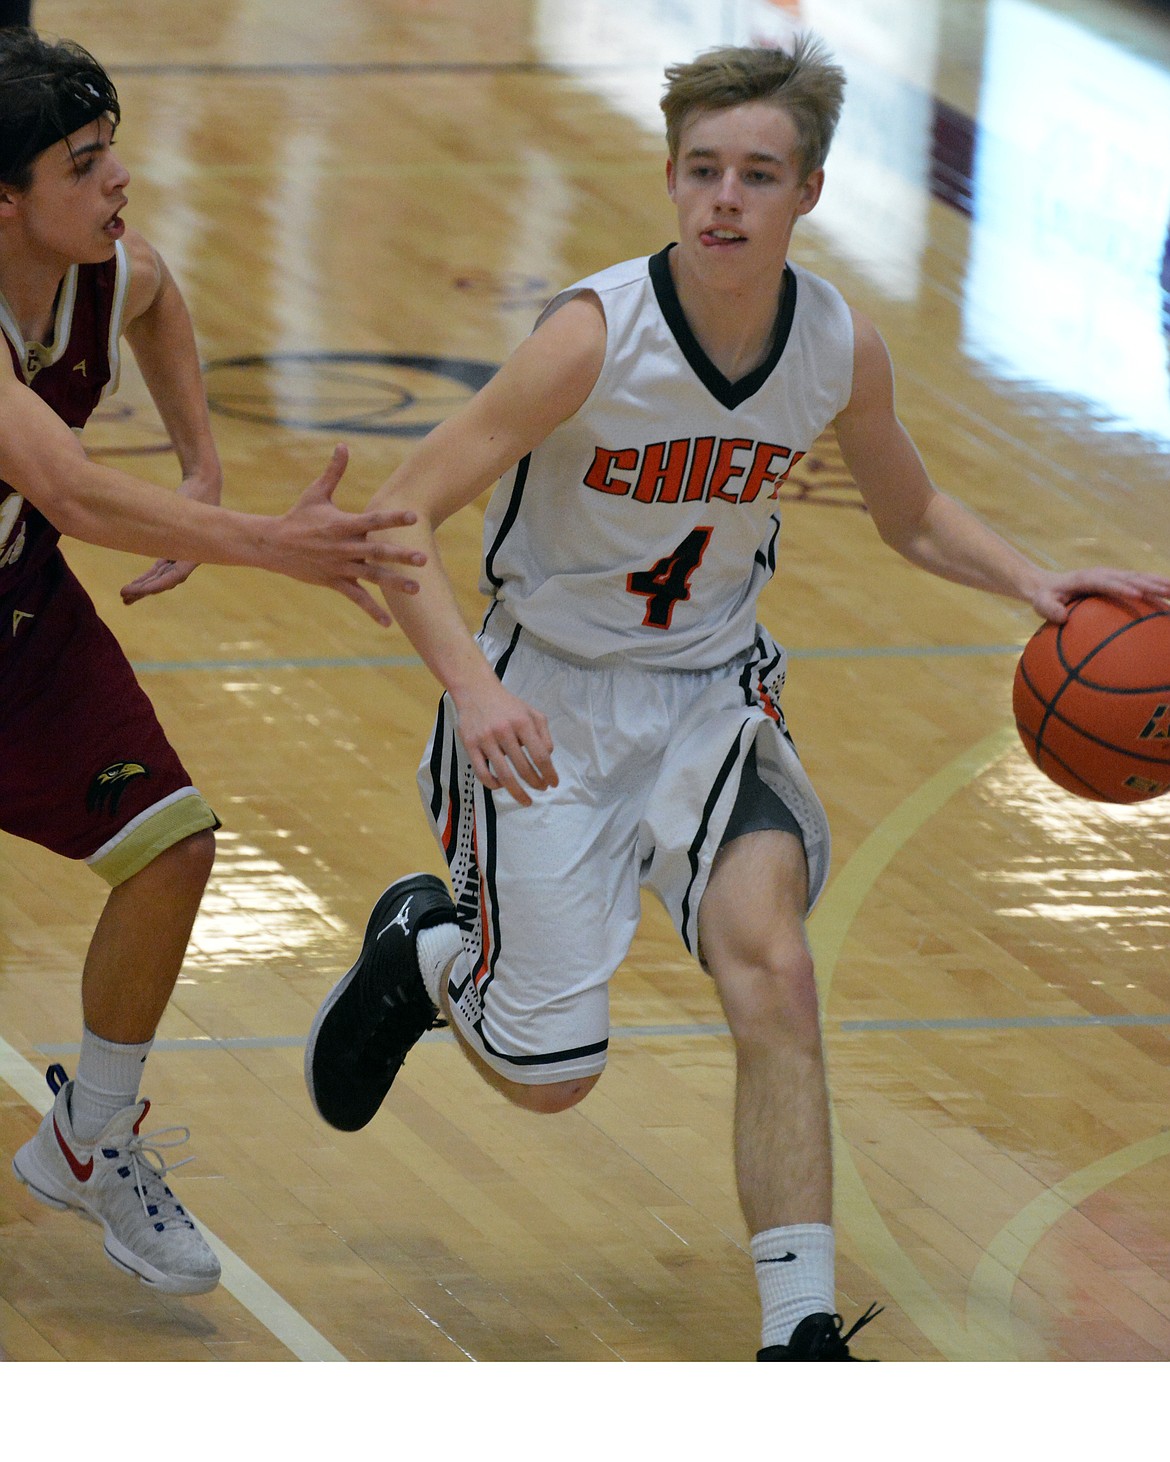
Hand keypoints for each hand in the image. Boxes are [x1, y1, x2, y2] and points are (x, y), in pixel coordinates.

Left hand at [120, 472, 218, 604]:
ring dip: (144, 586)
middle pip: (166, 580)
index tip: (139, 590)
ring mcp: (181, 553)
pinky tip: (135, 584)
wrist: (204, 484)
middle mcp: (190, 556)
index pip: (176, 576)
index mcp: (196, 551)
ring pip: (161, 576)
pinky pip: (159, 566)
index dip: (158, 585)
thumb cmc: (197, 493)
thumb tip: (159, 532)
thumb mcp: (184, 506)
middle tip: (124, 596)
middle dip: (145, 589)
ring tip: (124, 597)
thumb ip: (172, 519)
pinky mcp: (173, 547)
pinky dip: (148, 575)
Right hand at [269, 445, 426, 625]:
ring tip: (416, 589)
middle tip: (424, 558)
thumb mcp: (315, 493)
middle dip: (401, 555)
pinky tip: (388, 623)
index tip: (413, 515)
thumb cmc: (297, 516)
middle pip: (377, 551)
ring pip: (372, 577)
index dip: (393, 517)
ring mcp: (340, 567)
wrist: (272, 545)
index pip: (373, 520)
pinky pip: (356, 598)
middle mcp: (344, 547)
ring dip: (395, 584)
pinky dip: (372, 611)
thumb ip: (334, 471)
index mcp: (342, 524)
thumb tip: (343, 445)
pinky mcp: (334, 582)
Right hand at [451, 678, 556, 805]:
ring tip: (525, 799)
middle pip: (524, 768)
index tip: (553, 783)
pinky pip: (482, 773)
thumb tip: (547, 757)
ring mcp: (486, 739)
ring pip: (504, 775)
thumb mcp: (531, 713)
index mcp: (522, 722)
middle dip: (536, 784)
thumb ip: (544, 734)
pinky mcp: (470, 745)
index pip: (540, 755)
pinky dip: (494, 785)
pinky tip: (501, 786)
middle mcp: (504, 731)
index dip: (549, 773)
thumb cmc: (507, 705)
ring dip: (518, 792)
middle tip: (541, 789)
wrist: (475, 690)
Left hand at [1030, 567, 1169, 622]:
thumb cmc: (1045, 597)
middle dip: (1151, 583)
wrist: (1049, 585)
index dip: (1123, 587)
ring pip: (1141, 578)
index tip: (1137, 594)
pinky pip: (1140, 585)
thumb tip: (1062, 618)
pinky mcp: (1118, 582)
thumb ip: (1049, 609)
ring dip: (1160, 584)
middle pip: (1132, 577)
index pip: (1108, 582)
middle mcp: (1104, 574)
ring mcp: (1113, 576)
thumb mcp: (1041, 603)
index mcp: (1088, 578)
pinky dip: (1156, 589)